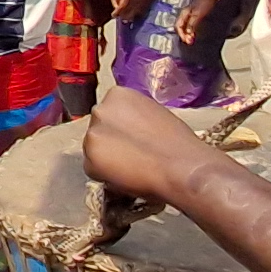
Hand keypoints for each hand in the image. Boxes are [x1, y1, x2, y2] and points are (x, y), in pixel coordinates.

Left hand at [79, 85, 209, 204]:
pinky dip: (104, 175)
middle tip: (130, 154)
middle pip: (99, 128)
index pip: (110, 112)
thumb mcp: (154, 113)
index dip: (121, 129)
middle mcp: (100, 110)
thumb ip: (135, 116)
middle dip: (110, 141)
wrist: (181, 167)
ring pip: (93, 149)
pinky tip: (126, 176)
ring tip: (131, 167)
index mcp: (117, 95)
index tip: (131, 138)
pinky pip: (92, 169)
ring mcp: (92, 134)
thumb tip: (129, 128)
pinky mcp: (89, 159)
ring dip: (106, 158)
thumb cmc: (178, 144)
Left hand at [111, 0, 155, 20]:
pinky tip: (135, 13)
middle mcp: (133, 6)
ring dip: (128, 17)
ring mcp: (141, 7)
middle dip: (121, 16)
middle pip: (125, 16)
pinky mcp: (147, 7)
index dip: (115, 14)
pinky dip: (136, 16)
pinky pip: (140, 15)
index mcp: (126, 0)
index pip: (119, 11)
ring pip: (133, 17)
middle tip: (119, 14)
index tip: (113, 15)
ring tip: (127, 16)